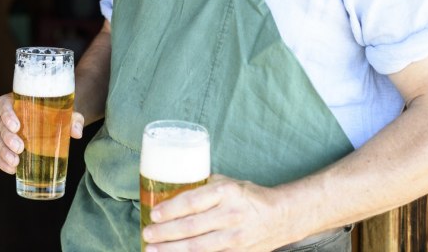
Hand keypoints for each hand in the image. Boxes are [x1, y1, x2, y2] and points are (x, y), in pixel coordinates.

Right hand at [0, 93, 84, 173]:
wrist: (57, 120)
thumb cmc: (58, 112)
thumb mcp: (67, 112)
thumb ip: (74, 118)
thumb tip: (77, 132)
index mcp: (19, 101)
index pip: (4, 104)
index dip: (6, 114)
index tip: (16, 126)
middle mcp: (8, 115)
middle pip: (0, 125)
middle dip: (8, 138)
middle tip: (21, 148)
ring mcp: (5, 131)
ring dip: (3, 152)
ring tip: (15, 162)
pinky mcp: (5, 145)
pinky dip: (1, 162)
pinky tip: (12, 170)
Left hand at [142, 174, 285, 251]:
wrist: (280, 217)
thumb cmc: (248, 196)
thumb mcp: (228, 183)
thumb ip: (204, 186)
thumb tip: (175, 189)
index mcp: (226, 192)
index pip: (192, 202)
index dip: (170, 209)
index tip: (154, 214)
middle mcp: (230, 215)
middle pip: (191, 227)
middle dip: (165, 233)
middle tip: (147, 234)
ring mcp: (234, 238)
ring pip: (198, 247)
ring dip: (172, 250)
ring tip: (152, 250)